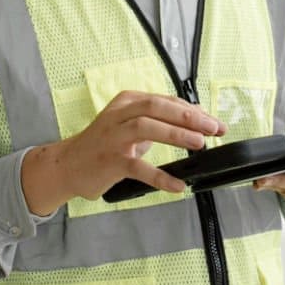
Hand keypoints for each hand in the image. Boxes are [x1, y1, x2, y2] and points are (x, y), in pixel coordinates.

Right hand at [21, 91, 223, 213]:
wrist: (68, 165)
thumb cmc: (104, 144)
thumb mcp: (132, 125)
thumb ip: (161, 120)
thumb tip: (198, 118)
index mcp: (128, 101)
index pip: (166, 100)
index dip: (194, 111)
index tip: (215, 123)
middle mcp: (119, 114)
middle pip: (157, 107)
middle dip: (188, 117)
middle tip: (213, 128)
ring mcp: (113, 137)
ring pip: (146, 127)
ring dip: (176, 134)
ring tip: (199, 143)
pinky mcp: (110, 161)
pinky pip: (138, 167)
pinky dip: (160, 176)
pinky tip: (177, 184)